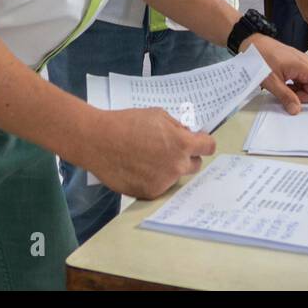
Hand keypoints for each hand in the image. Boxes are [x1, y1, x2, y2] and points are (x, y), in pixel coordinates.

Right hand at [85, 108, 215, 199]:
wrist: (98, 141)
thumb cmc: (126, 123)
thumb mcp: (157, 115)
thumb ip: (176, 127)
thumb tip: (187, 135)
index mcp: (181, 144)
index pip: (208, 147)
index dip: (204, 143)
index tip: (200, 143)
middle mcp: (176, 166)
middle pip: (195, 165)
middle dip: (186, 157)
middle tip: (170, 150)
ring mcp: (163, 182)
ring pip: (175, 176)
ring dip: (168, 168)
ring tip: (147, 158)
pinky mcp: (149, 193)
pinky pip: (159, 185)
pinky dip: (153, 178)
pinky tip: (138, 168)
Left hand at [244, 33, 307, 113]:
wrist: (251, 42)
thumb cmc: (259, 57)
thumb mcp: (269, 80)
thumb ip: (285, 96)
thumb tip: (297, 111)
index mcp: (303, 66)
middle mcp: (306, 64)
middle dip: (300, 96)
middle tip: (281, 91)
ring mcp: (302, 65)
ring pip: (306, 87)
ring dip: (294, 91)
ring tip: (278, 83)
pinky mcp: (297, 66)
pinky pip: (300, 82)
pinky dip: (292, 86)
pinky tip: (280, 80)